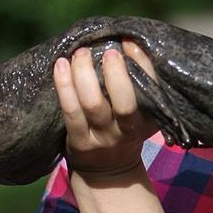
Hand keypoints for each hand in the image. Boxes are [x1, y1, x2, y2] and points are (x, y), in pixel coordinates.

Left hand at [53, 41, 157, 177]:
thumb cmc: (125, 130)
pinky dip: (64, 85)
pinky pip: (70, 110)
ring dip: (84, 74)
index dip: (141, 63)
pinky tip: (60, 65)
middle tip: (107, 51)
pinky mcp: (79, 141)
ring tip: (80, 53)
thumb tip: (125, 41)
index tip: (128, 42)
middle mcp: (127, 131)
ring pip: (92, 103)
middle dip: (116, 73)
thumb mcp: (143, 115)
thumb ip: (140, 86)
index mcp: (148, 120)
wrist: (108, 171)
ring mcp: (102, 137)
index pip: (151, 89)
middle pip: (124, 102)